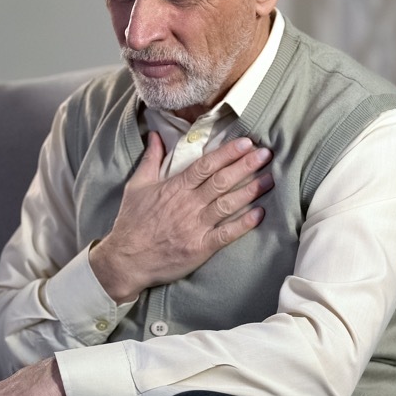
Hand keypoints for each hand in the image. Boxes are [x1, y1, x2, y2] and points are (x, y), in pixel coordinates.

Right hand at [90, 132, 273, 302]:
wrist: (125, 260)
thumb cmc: (131, 222)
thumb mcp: (136, 186)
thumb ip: (150, 159)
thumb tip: (155, 135)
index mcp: (174, 187)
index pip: (206, 165)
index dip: (227, 153)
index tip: (246, 142)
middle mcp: (188, 205)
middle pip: (221, 181)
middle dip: (246, 166)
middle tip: (266, 153)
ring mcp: (195, 226)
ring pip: (228, 204)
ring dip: (251, 190)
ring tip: (270, 178)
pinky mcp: (200, 247)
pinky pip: (226, 234)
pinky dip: (244, 224)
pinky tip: (259, 213)